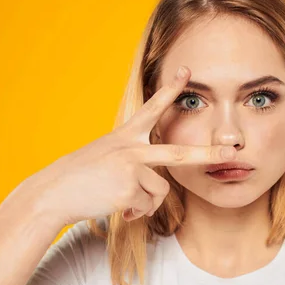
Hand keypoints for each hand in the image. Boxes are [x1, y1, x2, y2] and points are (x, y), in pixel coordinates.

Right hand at [26, 65, 236, 225]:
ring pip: (159, 191)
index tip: (187, 71)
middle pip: (178, 152)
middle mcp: (130, 148)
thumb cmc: (79, 177)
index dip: (170, 90)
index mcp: (125, 136)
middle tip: (231, 152)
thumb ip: (132, 165)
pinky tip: (117, 209)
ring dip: (144, 203)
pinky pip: (145, 207)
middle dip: (207, 153)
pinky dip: (134, 213)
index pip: (151, 109)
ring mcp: (130, 168)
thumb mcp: (105, 159)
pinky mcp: (127, 189)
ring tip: (121, 201)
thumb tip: (150, 194)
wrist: (53, 192)